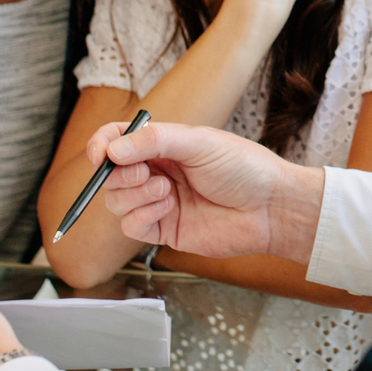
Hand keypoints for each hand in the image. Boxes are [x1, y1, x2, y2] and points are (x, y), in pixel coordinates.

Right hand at [87, 120, 325, 263]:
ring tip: (166, 191)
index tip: (101, 154)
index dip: (102, 145)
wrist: (270, 207)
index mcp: (163, 145)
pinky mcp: (164, 230)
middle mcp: (157, 172)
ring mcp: (158, 202)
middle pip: (111, 174)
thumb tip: (113, 150)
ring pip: (116, 201)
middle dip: (119, 174)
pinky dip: (141, 216)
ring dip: (134, 195)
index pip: (117, 140)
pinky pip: (132, 226)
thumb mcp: (198, 142)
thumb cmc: (243, 167)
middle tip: (143, 172)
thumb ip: (154, 141)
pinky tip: (167, 208)